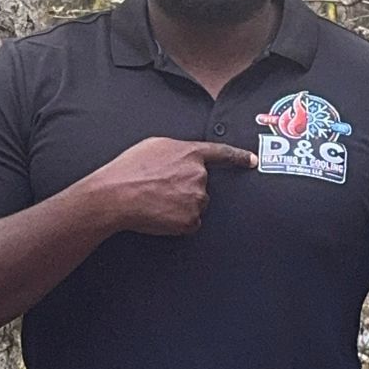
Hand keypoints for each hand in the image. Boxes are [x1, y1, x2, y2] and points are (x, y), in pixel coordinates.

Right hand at [85, 137, 256, 238]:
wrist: (116, 195)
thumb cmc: (129, 169)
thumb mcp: (154, 146)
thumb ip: (177, 149)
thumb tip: (183, 158)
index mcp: (190, 153)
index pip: (222, 153)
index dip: (239, 157)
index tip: (252, 161)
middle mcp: (199, 175)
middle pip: (202, 185)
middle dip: (186, 188)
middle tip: (160, 189)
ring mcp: (197, 198)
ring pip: (196, 204)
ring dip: (182, 205)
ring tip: (157, 201)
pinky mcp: (191, 220)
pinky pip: (190, 222)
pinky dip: (178, 222)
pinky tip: (160, 215)